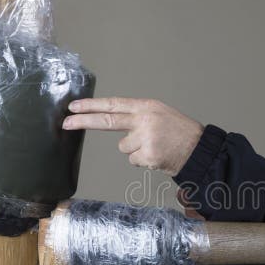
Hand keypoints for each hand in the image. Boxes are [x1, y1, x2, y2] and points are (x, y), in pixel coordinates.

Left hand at [63, 97, 203, 175]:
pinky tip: (157, 156)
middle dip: (83, 122)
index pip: (113, 105)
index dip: (92, 106)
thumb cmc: (179, 132)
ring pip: (124, 148)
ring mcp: (145, 139)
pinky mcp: (147, 156)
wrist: (199, 149)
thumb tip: (111, 119)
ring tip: (155, 147)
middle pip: (107, 121)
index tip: (73, 106)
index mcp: (146, 107)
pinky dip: (144, 160)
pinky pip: (133, 160)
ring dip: (135, 150)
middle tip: (65, 123)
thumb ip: (137, 115)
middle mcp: (144, 120)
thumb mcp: (159, 114)